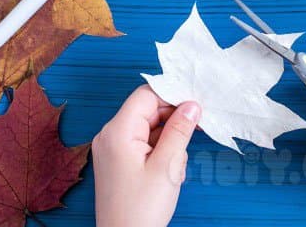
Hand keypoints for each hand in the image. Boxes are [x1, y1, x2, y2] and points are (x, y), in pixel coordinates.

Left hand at [92, 85, 200, 226]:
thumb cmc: (141, 210)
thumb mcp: (167, 166)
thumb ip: (179, 131)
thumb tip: (191, 105)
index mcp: (117, 131)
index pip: (146, 96)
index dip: (172, 95)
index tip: (196, 104)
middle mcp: (110, 135)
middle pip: (147, 111)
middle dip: (172, 121)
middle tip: (194, 134)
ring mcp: (112, 148)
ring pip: (148, 128)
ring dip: (168, 140)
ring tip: (175, 168)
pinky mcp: (118, 160)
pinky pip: (143, 143)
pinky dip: (159, 152)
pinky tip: (169, 172)